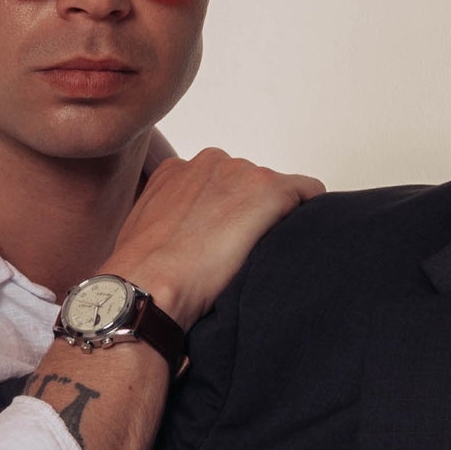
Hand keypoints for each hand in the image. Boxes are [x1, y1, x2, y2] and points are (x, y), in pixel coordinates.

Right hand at [105, 148, 325, 324]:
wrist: (146, 287)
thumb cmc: (141, 275)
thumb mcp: (147, 235)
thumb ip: (171, 222)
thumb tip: (186, 243)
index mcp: (177, 170)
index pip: (220, 183)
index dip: (227, 214)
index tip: (225, 243)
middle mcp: (210, 162)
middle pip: (249, 185)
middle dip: (250, 215)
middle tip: (241, 254)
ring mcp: (241, 173)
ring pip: (276, 193)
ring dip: (272, 220)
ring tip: (256, 257)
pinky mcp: (269, 189)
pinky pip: (309, 191)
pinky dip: (309, 212)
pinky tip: (299, 238)